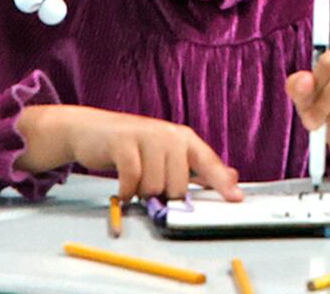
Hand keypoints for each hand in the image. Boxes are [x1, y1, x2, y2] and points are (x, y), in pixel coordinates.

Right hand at [15, 104, 242, 201]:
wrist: (93, 130)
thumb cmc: (134, 147)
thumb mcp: (167, 154)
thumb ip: (196, 168)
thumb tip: (231, 177)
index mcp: (185, 139)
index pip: (209, 162)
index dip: (222, 182)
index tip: (235, 199)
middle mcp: (170, 135)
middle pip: (178, 184)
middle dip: (163, 194)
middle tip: (150, 185)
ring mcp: (147, 137)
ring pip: (154, 185)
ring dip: (142, 193)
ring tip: (135, 182)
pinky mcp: (123, 143)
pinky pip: (131, 179)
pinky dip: (126, 192)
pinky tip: (123, 189)